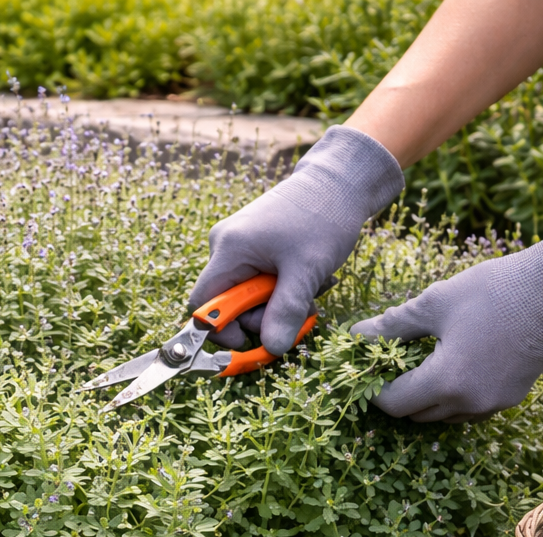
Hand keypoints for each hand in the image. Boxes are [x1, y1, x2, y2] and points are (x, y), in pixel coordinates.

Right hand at [190, 126, 402, 354]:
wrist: (339, 182)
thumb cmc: (323, 217)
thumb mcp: (307, 270)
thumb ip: (286, 311)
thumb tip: (271, 348)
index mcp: (229, 249)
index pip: (202, 304)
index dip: (221, 329)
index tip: (253, 339)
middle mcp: (225, 247)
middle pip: (230, 304)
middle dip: (267, 315)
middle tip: (304, 308)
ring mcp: (239, 246)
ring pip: (249, 296)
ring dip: (281, 302)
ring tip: (313, 286)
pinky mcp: (254, 247)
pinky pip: (259, 282)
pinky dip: (284, 288)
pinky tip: (308, 276)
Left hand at [352, 210, 542, 422]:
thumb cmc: (492, 291)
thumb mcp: (433, 304)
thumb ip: (390, 326)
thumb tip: (354, 337)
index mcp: (446, 383)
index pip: (393, 403)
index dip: (374, 389)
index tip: (367, 368)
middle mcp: (469, 404)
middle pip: (415, 414)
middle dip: (398, 393)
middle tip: (390, 364)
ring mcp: (492, 405)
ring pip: (442, 415)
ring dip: (426, 397)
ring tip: (421, 362)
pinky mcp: (510, 398)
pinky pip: (468, 409)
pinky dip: (452, 396)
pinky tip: (451, 365)